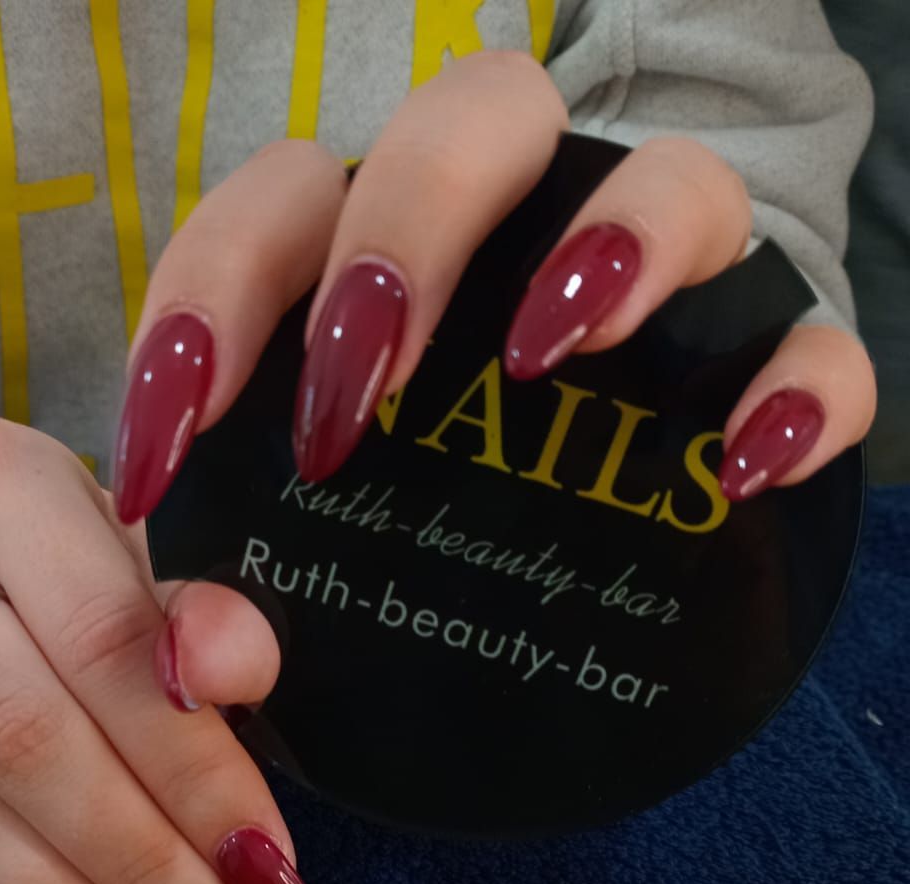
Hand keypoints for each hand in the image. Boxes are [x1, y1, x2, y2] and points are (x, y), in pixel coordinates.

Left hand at [113, 51, 873, 527]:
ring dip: (607, 245)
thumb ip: (244, 584)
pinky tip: (740, 469)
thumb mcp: (313, 554)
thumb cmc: (421, 534)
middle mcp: (528, 229)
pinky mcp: (773, 353)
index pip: (283, 207)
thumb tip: (205, 657)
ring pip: (670, 178)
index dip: (209, 297)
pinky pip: (817, 336)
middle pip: (476, 123)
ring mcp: (665, 281)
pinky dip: (796, 383)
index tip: (171, 435)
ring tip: (544, 358)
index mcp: (386, 252)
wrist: (611, 552)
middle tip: (356, 390)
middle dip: (401, 229)